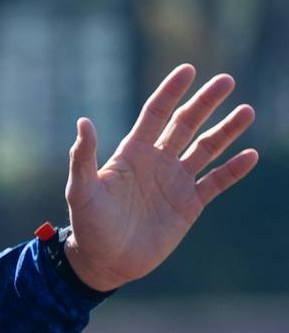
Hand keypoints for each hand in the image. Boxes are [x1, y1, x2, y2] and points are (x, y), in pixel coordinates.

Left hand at [63, 64, 258, 291]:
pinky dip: (233, 170)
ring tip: (247, 111)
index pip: (156, 113)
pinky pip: (216, 182)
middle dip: (206, 102)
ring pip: (206, 148)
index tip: (188, 70)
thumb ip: (83, 157)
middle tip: (226, 81)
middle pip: (186, 124)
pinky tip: (250, 155)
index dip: (171, 91)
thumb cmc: (87, 225)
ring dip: (227, 131)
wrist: (104, 262)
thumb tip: (83, 122)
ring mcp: (176, 182)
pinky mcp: (189, 205)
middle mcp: (158, 161)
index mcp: (133, 152)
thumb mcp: (81, 190)